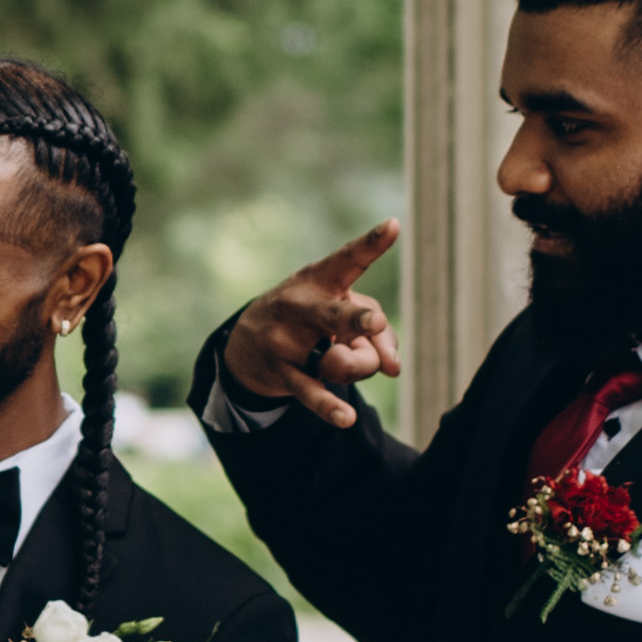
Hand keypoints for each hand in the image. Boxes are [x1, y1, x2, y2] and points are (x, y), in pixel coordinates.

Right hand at [218, 217, 403, 434]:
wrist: (248, 343)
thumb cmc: (312, 319)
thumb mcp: (342, 311)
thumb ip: (379, 335)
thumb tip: (392, 369)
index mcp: (319, 280)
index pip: (348, 260)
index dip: (371, 244)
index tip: (394, 225)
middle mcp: (301, 305)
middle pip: (337, 315)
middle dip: (357, 320)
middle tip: (374, 322)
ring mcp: (287, 340)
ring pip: (340, 362)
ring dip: (355, 369)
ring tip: (340, 363)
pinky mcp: (281, 372)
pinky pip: (312, 391)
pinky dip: (329, 405)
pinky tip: (345, 416)